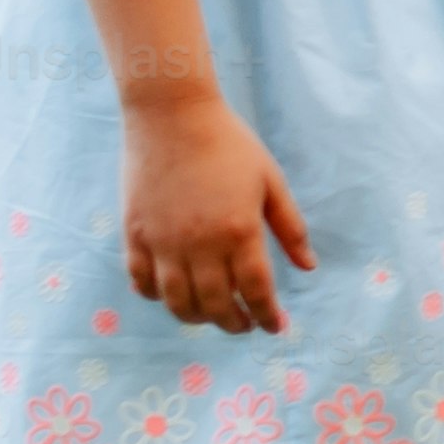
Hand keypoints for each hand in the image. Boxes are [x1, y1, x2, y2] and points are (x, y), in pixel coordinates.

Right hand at [121, 100, 313, 334]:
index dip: (267, 316)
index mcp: (239, 231)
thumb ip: (290, 228)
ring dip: (197, 318)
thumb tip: (309, 267)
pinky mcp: (135, 235)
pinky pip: (141, 282)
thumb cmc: (229, 144)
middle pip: (216, 305)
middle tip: (245, 325)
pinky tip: (173, 295)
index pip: (256, 291)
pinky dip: (156, 297)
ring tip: (212, 316)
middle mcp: (200, 244)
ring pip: (177, 302)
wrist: (172, 116)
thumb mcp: (271, 182)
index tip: (275, 327)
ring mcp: (163, 242)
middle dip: (234, 323)